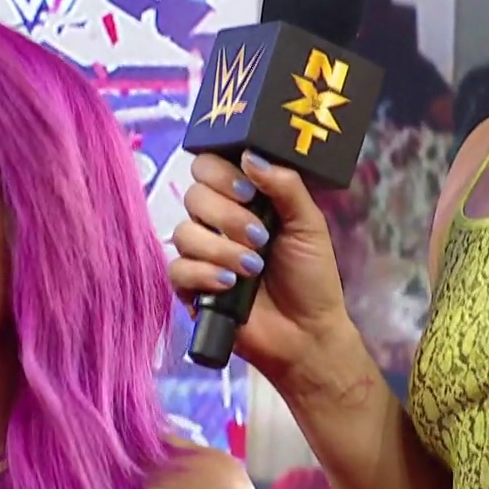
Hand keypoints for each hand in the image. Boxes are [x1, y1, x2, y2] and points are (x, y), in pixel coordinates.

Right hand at [170, 151, 351, 379]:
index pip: (209, 167)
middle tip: (260, 237)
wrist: (308, 332)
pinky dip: (204, 274)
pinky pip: (177, 269)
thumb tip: (250, 156)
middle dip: (227, 215)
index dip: (220, 173)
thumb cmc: (311, 275)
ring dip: (221, 248)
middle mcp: (218, 221)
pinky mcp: (192, 287)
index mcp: (243, 199)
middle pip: (194, 195)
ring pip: (184, 232)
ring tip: (253, 268)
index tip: (247, 191)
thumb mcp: (308, 224)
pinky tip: (229, 285)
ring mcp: (203, 254)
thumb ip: (285, 185)